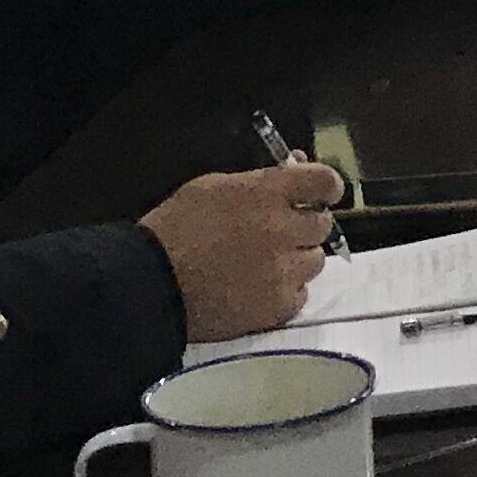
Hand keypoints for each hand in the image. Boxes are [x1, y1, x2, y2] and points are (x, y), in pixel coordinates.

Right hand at [141, 160, 343, 340]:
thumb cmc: (174, 229)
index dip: (326, 186)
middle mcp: (282, 230)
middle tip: (278, 231)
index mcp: (266, 194)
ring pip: (315, 261)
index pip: (323, 182)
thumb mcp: (211, 187)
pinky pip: (300, 294)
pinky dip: (286, 290)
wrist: (149, 284)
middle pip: (322, 225)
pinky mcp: (277, 307)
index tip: (321, 193)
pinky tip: (260, 288)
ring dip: (297, 259)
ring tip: (265, 262)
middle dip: (303, 225)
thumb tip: (294, 168)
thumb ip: (259, 180)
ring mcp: (282, 272)